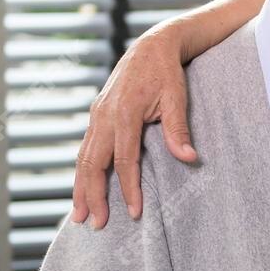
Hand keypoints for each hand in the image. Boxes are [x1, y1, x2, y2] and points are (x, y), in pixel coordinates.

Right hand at [70, 27, 200, 227]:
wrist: (152, 45)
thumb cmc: (167, 72)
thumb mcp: (177, 97)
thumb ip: (178, 129)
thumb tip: (190, 158)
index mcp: (124, 113)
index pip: (125, 160)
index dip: (129, 188)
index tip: (135, 212)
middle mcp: (104, 115)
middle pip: (93, 163)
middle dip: (93, 196)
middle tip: (96, 224)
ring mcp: (96, 114)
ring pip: (83, 158)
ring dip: (80, 188)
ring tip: (79, 215)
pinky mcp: (96, 114)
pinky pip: (85, 148)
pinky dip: (82, 171)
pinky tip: (82, 188)